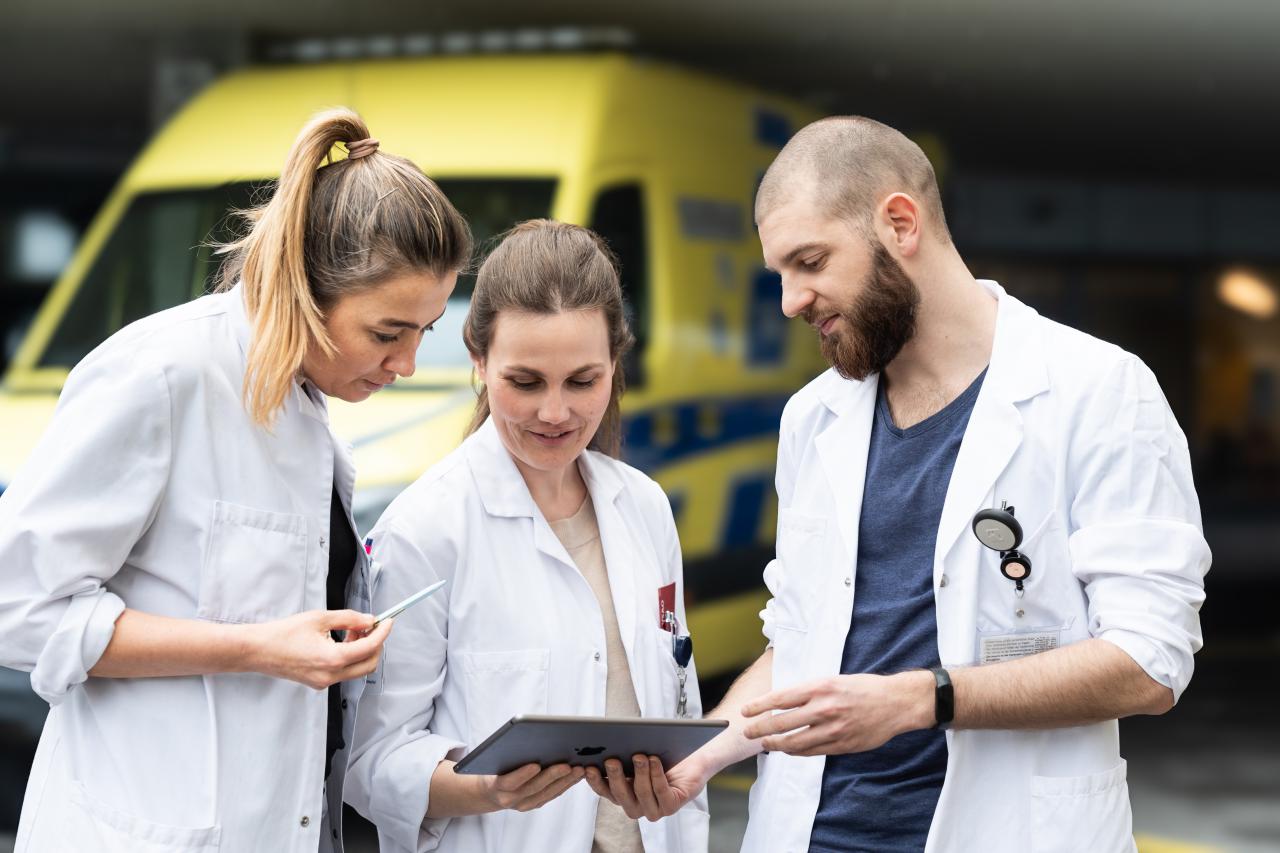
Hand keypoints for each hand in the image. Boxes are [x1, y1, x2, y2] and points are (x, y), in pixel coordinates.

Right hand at [242, 609, 392, 688]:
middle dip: (375, 644)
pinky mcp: (318, 683)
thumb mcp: (320, 618)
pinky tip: (342, 641)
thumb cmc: (283, 633)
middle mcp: (331, 676)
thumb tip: (369, 620)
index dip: (382, 633)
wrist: (258, 651)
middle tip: (370, 625)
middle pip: (369, 664)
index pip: (369, 648)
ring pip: (357, 669)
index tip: (388, 621)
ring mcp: (324, 682)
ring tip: (353, 630)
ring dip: (362, 650)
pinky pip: (343, 672)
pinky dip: (350, 657)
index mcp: (332, 659)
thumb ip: (349, 619)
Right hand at [479, 762, 584, 812]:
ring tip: (578, 769)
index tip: (535, 765)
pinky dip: (565, 784)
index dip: (522, 774)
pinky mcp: (533, 804)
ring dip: (564, 781)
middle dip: (553, 776)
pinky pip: (551, 794)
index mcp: (496, 786)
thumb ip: (505, 754)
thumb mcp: (491, 760)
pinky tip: (576, 775)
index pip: (509, 781)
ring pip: (547, 793)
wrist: (488, 792)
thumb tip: (524, 740)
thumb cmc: (492, 769)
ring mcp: (522, 804)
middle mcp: (509, 799)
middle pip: (534, 787)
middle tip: (568, 765)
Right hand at [584, 753, 709, 821]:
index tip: (588, 767)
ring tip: (639, 755)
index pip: (603, 790)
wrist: (692, 762)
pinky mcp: (671, 807)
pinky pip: (661, 792)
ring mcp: (653, 809)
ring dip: (639, 773)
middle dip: (615, 776)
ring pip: (641, 793)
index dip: (595, 781)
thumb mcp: (637, 756)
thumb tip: (604, 744)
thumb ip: (622, 755)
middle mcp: (635, 806)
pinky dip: (656, 775)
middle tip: (612, 760)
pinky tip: (654, 761)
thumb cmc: (661, 756)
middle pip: (620, 795)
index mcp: (622, 795)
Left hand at [740, 671, 933, 755]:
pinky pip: (812, 751)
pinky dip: (796, 751)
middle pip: (783, 722)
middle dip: (761, 728)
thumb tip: (784, 701)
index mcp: (820, 687)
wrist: (896, 703)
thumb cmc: (864, 688)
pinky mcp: (842, 745)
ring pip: (795, 742)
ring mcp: (833, 729)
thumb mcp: (834, 680)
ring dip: (776, 744)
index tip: (746, 711)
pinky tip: (788, 749)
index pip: (781, 698)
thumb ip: (810, 691)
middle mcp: (824, 708)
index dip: (760, 706)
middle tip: (748, 732)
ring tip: (766, 742)